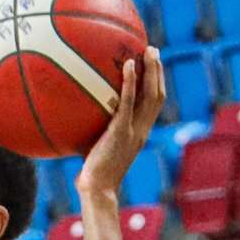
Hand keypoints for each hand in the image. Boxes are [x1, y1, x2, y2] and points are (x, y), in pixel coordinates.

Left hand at [77, 49, 166, 206]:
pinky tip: (128, 64)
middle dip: (158, 71)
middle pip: (158, 95)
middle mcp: (142, 130)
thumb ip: (99, 130)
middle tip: (153, 50)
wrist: (98, 190)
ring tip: (148, 50)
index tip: (153, 65)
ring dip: (152, 70)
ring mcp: (134, 131)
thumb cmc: (94, 173)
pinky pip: (128, 102)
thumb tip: (81, 114)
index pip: (155, 105)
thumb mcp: (99, 147)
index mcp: (140, 133)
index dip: (157, 83)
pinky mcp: (121, 131)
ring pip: (151, 95)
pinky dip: (130, 82)